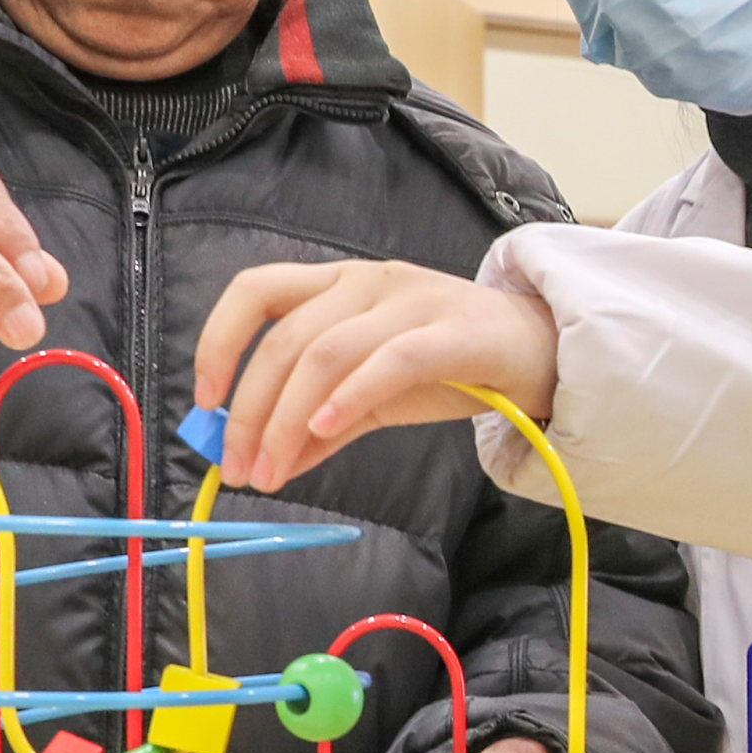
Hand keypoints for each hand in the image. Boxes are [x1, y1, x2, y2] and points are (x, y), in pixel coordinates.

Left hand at [194, 260, 560, 489]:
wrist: (544, 353)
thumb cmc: (456, 367)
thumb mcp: (374, 398)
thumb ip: (321, 426)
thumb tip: (265, 465)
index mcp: (339, 284)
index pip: (256, 291)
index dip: (218, 341)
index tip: (206, 403)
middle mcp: (367, 281)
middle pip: (285, 339)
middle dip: (251, 411)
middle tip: (240, 469)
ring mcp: (411, 300)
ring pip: (325, 352)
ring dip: (287, 419)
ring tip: (273, 471)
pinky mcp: (452, 331)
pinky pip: (388, 360)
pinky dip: (347, 397)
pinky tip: (325, 432)